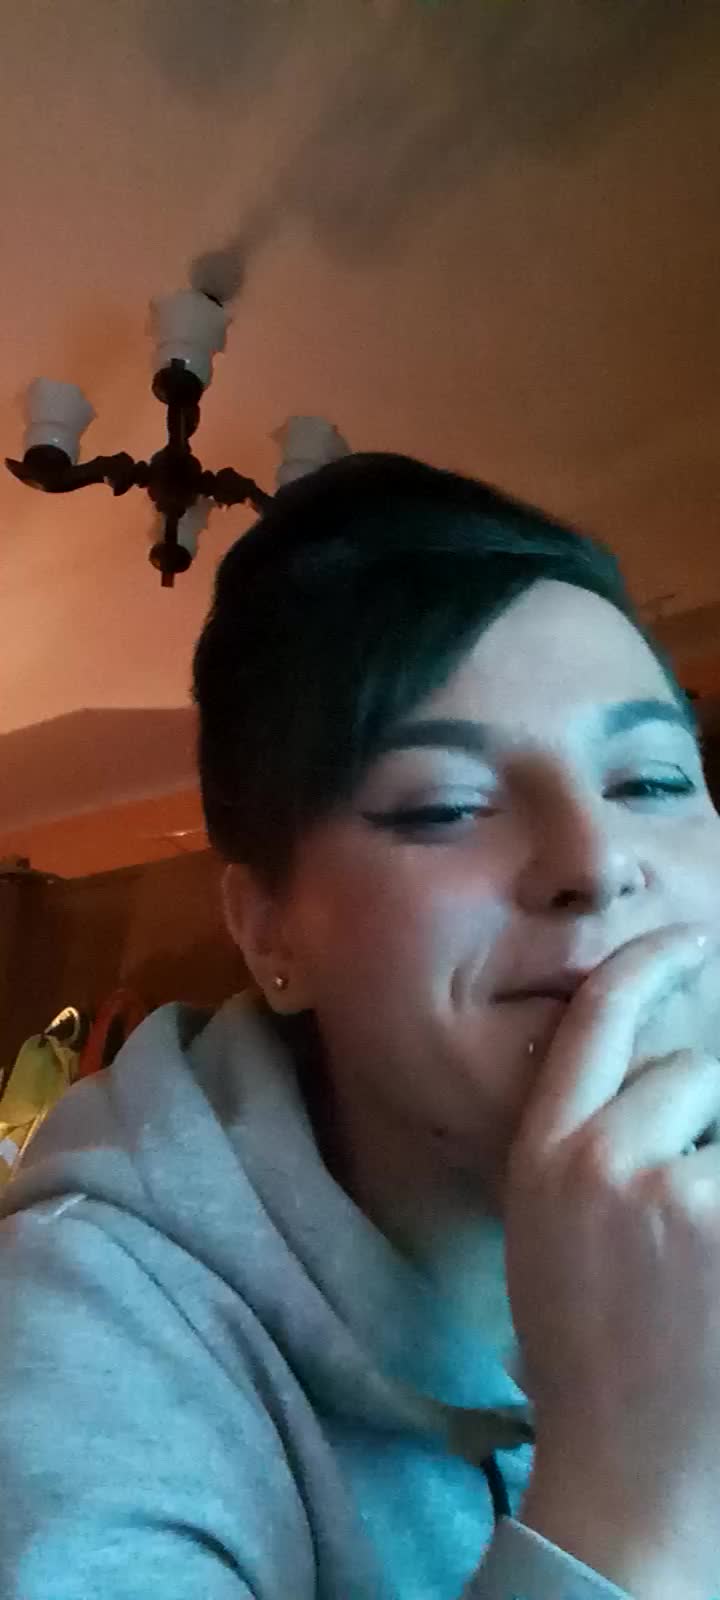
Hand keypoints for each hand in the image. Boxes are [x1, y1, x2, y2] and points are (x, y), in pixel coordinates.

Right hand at [504, 924, 719, 1599]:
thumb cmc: (595, 1358)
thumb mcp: (555, 1236)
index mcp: (541, 1158)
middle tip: (693, 1205)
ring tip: (698, 1257)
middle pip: (690, 1071)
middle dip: (709, 1119)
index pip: (596, 1020)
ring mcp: (669, 1192)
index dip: (646, 964)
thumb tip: (671, 1079)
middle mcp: (597, 1160)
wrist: (630, 1476)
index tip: (688, 937)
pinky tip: (711, 1275)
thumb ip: (587, 1149)